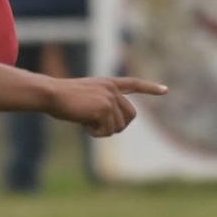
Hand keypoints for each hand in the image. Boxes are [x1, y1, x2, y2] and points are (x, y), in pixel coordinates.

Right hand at [46, 77, 167, 136]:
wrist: (51, 93)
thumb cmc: (60, 98)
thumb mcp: (84, 99)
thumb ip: (100, 107)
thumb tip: (112, 126)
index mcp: (107, 83)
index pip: (133, 83)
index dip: (150, 88)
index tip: (165, 90)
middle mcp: (112, 89)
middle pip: (131, 115)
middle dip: (119, 126)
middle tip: (99, 128)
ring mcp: (110, 98)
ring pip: (119, 126)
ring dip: (103, 131)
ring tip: (86, 123)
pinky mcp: (105, 109)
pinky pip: (107, 130)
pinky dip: (96, 133)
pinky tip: (84, 125)